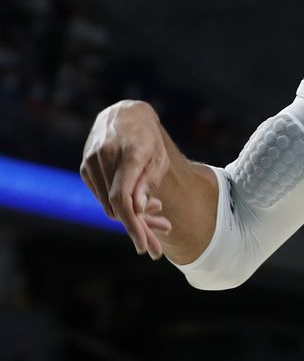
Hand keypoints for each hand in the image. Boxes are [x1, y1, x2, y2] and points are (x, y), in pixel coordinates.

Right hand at [80, 101, 174, 259]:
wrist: (124, 115)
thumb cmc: (148, 138)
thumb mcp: (158, 158)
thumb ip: (148, 183)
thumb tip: (137, 211)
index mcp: (127, 154)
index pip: (122, 198)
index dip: (132, 225)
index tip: (144, 245)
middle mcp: (103, 158)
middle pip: (116, 207)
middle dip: (139, 227)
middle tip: (160, 241)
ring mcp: (90, 163)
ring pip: (108, 205)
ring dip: (132, 217)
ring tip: (159, 214)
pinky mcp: (85, 168)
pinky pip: (102, 197)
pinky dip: (120, 205)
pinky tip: (140, 203)